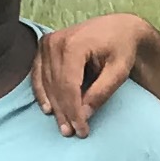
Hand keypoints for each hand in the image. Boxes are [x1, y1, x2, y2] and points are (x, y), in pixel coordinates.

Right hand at [34, 13, 159, 136]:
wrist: (119, 27)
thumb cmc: (122, 48)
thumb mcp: (119, 71)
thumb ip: (101, 92)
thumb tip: (83, 115)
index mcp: (75, 44)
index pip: (69, 85)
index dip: (73, 111)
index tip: (81, 130)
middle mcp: (56, 41)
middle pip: (56, 86)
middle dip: (65, 112)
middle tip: (72, 133)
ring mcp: (48, 42)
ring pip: (46, 82)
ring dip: (54, 106)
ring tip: (63, 126)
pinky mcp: (45, 45)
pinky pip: (37, 73)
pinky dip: (41, 92)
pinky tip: (48, 108)